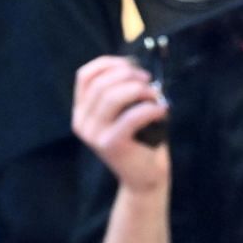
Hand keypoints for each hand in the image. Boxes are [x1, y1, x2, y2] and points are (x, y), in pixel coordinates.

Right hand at [72, 55, 169, 192]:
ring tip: (156, 96)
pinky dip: (150, 109)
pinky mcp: (111, 144)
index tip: (131, 64)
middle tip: (149, 81)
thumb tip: (134, 66)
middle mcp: (82, 123)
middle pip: (101, 84)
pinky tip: (162, 110)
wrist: (144, 178)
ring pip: (113, 97)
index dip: (109, 64)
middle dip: (129, 75)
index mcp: (81, 111)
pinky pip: (131, 117)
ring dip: (139, 90)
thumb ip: (121, 90)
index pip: (85, 76)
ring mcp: (94, 135)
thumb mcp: (124, 112)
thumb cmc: (139, 141)